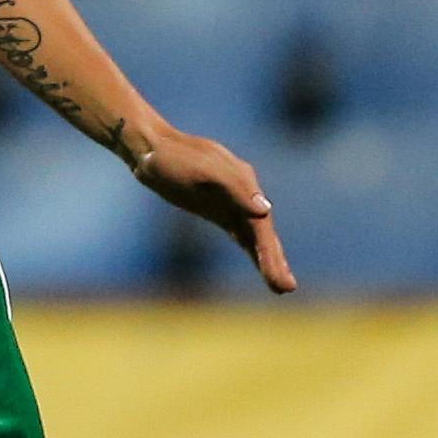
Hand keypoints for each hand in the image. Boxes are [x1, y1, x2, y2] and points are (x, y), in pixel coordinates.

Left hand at [133, 126, 295, 293]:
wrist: (151, 149)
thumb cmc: (173, 159)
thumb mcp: (203, 170)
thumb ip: (235, 189)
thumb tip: (265, 210)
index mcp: (243, 182)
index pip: (260, 226)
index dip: (270, 254)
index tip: (278, 278)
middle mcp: (243, 194)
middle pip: (262, 233)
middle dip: (275, 261)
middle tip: (287, 289)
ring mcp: (231, 202)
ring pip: (254, 236)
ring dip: (267, 260)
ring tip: (281, 287)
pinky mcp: (218, 210)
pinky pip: (240, 234)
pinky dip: (252, 250)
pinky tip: (261, 266)